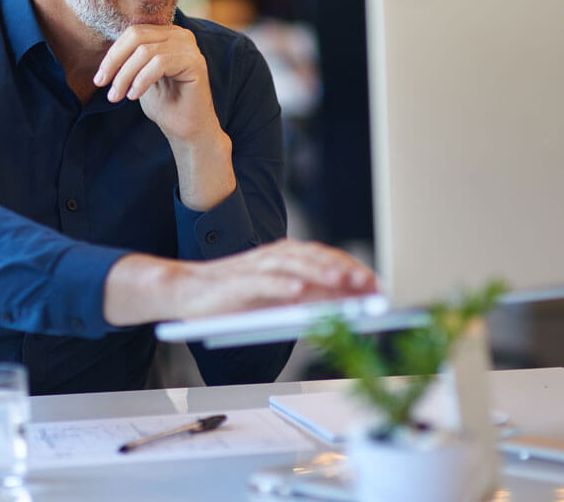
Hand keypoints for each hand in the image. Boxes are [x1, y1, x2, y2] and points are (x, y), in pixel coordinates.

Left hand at [94, 24, 218, 143]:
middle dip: (114, 62)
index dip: (112, 54)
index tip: (99, 78)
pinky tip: (134, 96)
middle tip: (101, 84)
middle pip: (137, 37)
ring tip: (116, 97)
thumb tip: (105, 54)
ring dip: (125, 76)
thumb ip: (128, 59)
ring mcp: (189, 47)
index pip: (133, 33)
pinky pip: (159, 63)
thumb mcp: (139, 76)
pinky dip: (141, 80)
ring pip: (145, 52)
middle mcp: (180, 35)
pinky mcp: (195, 62)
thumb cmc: (164, 104)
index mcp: (167, 34)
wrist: (187, 129)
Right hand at [104, 240, 376, 326]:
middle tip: (369, 284)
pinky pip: (262, 282)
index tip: (377, 284)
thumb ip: (305, 298)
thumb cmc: (233, 299)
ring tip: (343, 283)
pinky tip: (299, 294)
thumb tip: (342, 306)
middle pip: (314, 257)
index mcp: (284, 258)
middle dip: (344, 270)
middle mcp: (272, 257)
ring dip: (319, 273)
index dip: (352, 268)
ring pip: (293, 265)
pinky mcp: (236, 282)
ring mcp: (254, 267)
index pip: (325, 257)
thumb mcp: (275, 299)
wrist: (185, 292)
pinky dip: (282, 286)